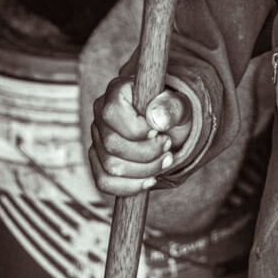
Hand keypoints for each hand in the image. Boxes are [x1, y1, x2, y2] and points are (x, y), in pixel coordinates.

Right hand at [89, 76, 192, 196]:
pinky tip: (149, 180)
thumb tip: (156, 120)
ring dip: (142, 171)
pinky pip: (104, 182)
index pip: (113, 114)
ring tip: (164, 161)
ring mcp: (97, 137)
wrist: (168, 125)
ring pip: (110, 166)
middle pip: (112, 145)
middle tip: (168, 148)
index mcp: (117, 90)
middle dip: (146, 153)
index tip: (159, 132)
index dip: (138, 129)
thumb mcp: (179, 104)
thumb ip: (172, 107)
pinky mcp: (98, 158)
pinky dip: (129, 186)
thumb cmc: (172, 110)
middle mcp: (101, 112)